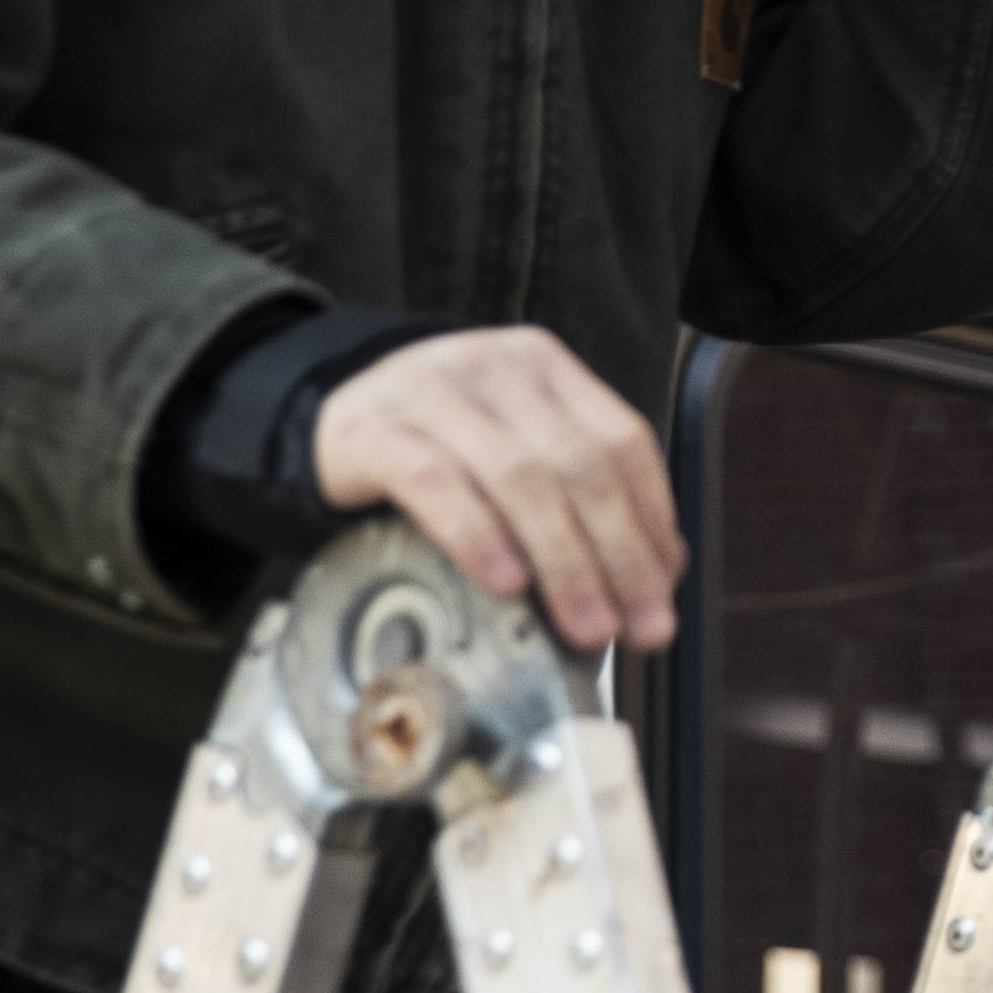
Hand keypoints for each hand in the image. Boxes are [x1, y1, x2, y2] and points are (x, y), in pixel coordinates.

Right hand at [307, 327, 683, 653]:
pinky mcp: (374, 430)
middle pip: (578, 463)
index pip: (621, 439)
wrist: (328, 422)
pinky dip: (478, 536)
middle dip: (619, 554)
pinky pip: (435, 483)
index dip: (651, 518)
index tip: (664, 590)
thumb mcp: (509, 447)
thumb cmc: (435, 446)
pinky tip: (505, 583)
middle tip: (638, 626)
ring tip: (586, 626)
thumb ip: (574, 491)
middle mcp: (493, 367)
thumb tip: (654, 573)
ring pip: (518, 476)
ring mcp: (430, 392)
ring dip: (564, 561)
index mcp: (542, 366)